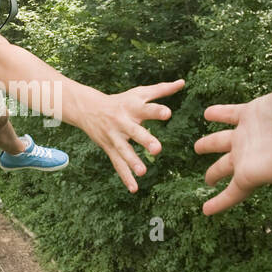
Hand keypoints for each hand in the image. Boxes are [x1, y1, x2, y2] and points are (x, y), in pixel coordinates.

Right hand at [82, 78, 184, 192]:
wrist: (89, 109)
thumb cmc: (121, 101)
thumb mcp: (139, 93)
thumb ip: (162, 90)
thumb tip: (182, 82)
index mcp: (133, 108)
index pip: (147, 108)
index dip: (157, 111)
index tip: (167, 113)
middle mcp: (123, 122)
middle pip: (135, 132)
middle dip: (145, 140)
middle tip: (157, 149)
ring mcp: (115, 137)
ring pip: (124, 151)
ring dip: (132, 162)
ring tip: (143, 172)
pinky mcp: (110, 149)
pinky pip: (117, 164)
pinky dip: (125, 177)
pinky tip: (134, 188)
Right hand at [194, 24, 271, 214]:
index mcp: (257, 113)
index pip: (233, 113)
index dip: (220, 113)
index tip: (207, 113)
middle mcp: (251, 137)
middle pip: (225, 143)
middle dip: (211, 145)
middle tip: (199, 148)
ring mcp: (250, 158)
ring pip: (224, 169)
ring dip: (214, 174)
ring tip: (205, 180)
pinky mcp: (251, 176)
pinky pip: (230, 193)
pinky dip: (218, 204)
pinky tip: (205, 213)